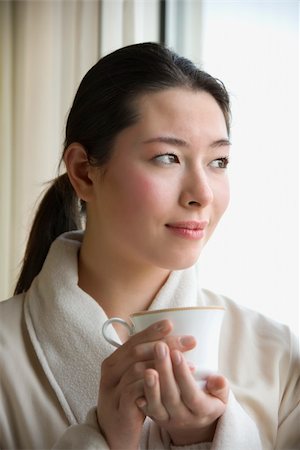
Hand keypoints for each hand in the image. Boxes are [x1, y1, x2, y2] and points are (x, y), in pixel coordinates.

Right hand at [97, 320, 195, 448]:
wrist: (114, 434)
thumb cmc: (130, 400)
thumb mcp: (133, 377)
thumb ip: (145, 360)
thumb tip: (172, 340)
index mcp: (114, 360)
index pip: (134, 339)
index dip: (153, 330)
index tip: (172, 323)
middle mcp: (111, 372)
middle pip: (137, 351)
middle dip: (165, 343)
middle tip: (189, 341)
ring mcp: (113, 390)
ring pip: (136, 369)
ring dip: (164, 363)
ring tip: (189, 362)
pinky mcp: (120, 408)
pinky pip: (135, 391)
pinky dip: (155, 384)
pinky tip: (174, 383)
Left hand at [137, 341, 228, 445]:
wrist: (193, 420)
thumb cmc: (208, 399)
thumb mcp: (220, 395)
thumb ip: (221, 387)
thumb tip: (219, 379)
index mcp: (203, 411)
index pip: (192, 394)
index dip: (183, 374)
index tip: (177, 353)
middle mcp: (184, 418)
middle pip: (172, 396)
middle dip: (165, 371)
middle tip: (160, 347)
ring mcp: (168, 419)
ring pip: (156, 405)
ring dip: (151, 385)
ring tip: (146, 365)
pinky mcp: (154, 418)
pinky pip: (145, 409)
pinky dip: (140, 396)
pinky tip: (134, 381)